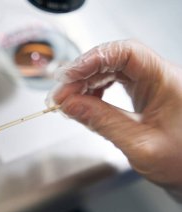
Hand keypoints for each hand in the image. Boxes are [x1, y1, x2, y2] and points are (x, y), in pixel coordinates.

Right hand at [46, 40, 181, 195]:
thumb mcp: (139, 145)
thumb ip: (103, 122)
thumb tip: (70, 105)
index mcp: (165, 81)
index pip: (126, 53)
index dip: (93, 59)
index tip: (68, 76)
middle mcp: (158, 76)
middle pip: (113, 60)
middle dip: (82, 75)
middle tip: (59, 95)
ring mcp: (150, 84)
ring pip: (110, 70)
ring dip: (84, 83)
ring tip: (65, 101)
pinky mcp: (143, 93)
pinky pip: (112, 83)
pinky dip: (93, 91)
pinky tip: (82, 103)